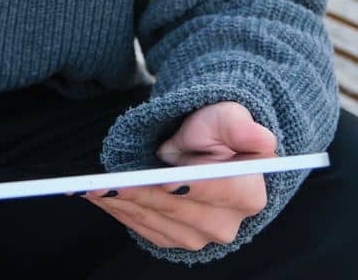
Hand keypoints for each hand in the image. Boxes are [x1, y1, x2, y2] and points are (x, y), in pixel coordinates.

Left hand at [79, 101, 274, 251]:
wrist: (201, 149)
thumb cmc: (215, 130)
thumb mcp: (227, 118)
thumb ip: (240, 128)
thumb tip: (261, 137)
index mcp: (249, 193)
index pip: (218, 190)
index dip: (190, 185)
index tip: (165, 180)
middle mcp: (227, 223)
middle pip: (180, 209)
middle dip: (143, 194)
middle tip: (108, 183)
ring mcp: (202, 236)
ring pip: (158, 221)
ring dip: (125, 205)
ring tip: (96, 189)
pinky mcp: (178, 239)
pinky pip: (145, 230)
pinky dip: (122, 213)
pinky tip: (102, 198)